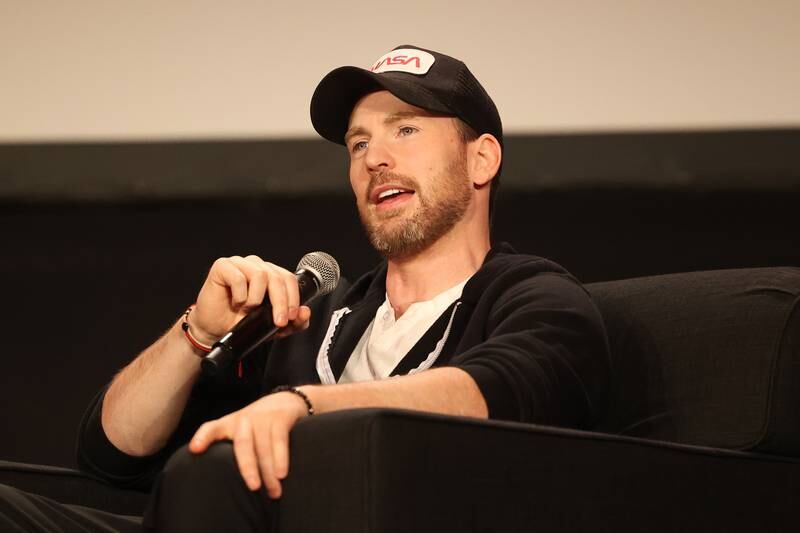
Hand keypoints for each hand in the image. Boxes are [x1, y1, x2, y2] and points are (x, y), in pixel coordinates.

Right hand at [189, 255, 311, 344]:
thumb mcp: (271, 327)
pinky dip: (240, 294)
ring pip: (260, 274)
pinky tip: (235, 301)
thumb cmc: (240, 323)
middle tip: (278, 321)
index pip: (289, 279)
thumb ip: (292, 322)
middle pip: (277, 277)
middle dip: (281, 302)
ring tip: (247, 308)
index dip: (293, 298)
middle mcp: (256, 266)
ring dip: (256, 298)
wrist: (213, 330)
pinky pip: (238, 277)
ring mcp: (239, 263)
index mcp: (270, 275)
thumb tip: (305, 313)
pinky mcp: (222, 266)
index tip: (292, 317)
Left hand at [189, 391, 308, 497]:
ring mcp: (263, 418)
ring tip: (273, 491)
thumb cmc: (256, 424)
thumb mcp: (237, 429)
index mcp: (229, 424)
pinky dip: (281, 459)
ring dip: (269, 471)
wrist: (284, 400)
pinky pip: (279, 441)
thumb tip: (212, 475)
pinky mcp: (280, 418)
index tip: (195, 449)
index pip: (212, 428)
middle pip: (243, 444)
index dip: (203, 437)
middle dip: (248, 466)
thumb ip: (224, 446)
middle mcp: (244, 420)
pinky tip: (282, 474)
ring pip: (264, 447)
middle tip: (253, 487)